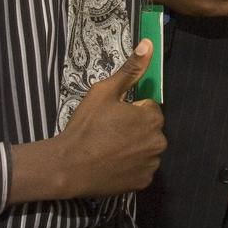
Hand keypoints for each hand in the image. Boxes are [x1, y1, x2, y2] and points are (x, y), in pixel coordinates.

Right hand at [8, 41, 166, 201]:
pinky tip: (113, 164)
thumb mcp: (104, 92)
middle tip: (109, 132)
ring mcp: (152, 165)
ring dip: (135, 147)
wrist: (68, 167)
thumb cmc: (86, 127)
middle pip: (150, 129)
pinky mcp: (143, 183)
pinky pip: (142, 168)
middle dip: (135, 128)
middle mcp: (159, 142)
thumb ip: (130, 70)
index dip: (130, 110)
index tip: (112, 116)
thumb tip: (149, 44)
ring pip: (147, 149)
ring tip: (109, 149)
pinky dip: (131, 166)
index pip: (149, 107)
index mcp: (152, 118)